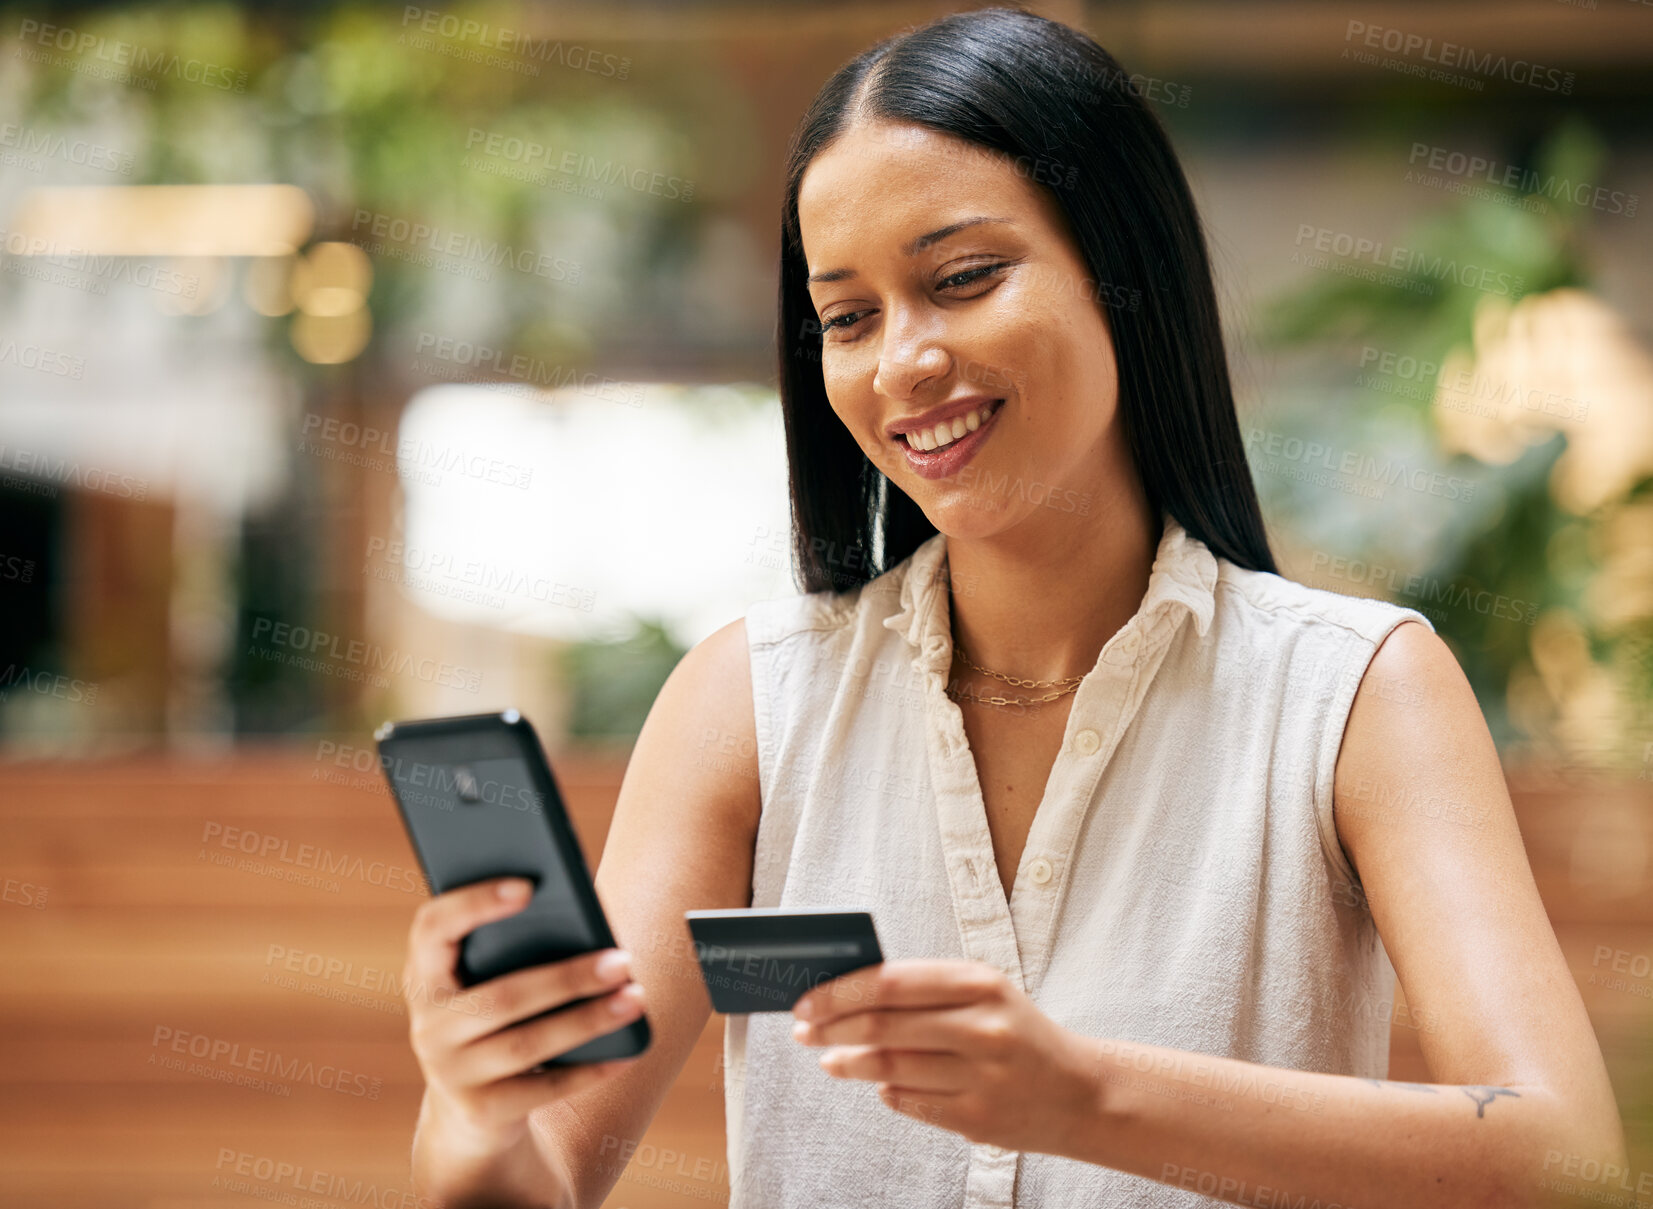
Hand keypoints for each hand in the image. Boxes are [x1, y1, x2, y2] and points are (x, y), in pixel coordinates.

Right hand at [402, 877, 646, 1155]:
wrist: (469, 1110)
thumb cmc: (495, 1019)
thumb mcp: (489, 982)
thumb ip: (515, 947)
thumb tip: (582, 913)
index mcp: (426, 975)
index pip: (433, 928)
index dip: (474, 903)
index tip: (528, 886)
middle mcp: (428, 1025)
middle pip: (502, 996)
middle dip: (568, 978)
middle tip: (623, 960)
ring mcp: (449, 1073)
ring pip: (527, 1044)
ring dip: (588, 1020)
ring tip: (635, 998)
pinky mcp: (480, 1110)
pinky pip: (543, 1089)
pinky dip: (590, 1070)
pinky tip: (628, 1051)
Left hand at [789, 958, 1100, 1156]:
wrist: (1082, 1092)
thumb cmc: (1017, 1033)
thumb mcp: (984, 994)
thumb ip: (924, 990)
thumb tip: (847, 994)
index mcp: (980, 983)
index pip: (891, 982)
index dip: (840, 992)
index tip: (807, 999)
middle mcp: (982, 1027)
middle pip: (883, 1026)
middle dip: (831, 1028)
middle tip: (803, 1030)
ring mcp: (981, 1077)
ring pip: (889, 1068)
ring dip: (847, 1063)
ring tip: (829, 1059)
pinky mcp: (977, 1120)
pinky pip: (909, 1103)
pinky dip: (884, 1091)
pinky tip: (875, 1083)